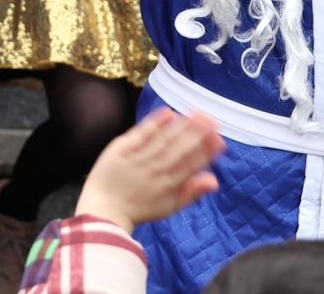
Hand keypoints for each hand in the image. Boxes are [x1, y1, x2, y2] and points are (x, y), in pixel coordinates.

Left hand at [75, 109, 222, 231]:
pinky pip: (140, 135)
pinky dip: (154, 124)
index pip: (191, 165)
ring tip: (196, 113)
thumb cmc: (140, 208)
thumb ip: (192, 192)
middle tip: (212, 120)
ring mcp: (137, 159)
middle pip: (179, 150)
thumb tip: (215, 180)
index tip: (219, 138)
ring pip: (163, 140)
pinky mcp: (120, 150)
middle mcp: (155, 171)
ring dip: (181, 126)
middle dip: (197, 134)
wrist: (104, 211)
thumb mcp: (169, 206)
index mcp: (168, 185)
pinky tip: (168, 112)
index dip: (207, 151)